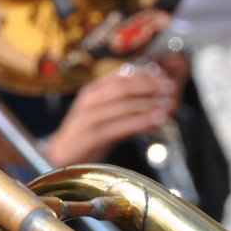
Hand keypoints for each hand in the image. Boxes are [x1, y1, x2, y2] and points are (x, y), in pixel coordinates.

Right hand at [43, 64, 179, 166]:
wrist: (59, 157)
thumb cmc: (86, 135)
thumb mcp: (105, 115)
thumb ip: (127, 106)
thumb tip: (157, 100)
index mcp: (93, 91)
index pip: (121, 74)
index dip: (145, 73)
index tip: (166, 75)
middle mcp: (89, 100)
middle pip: (123, 86)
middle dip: (150, 85)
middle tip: (171, 88)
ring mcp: (88, 118)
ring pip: (122, 105)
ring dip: (149, 104)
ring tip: (169, 105)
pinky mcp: (91, 136)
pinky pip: (119, 126)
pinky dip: (140, 122)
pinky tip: (156, 121)